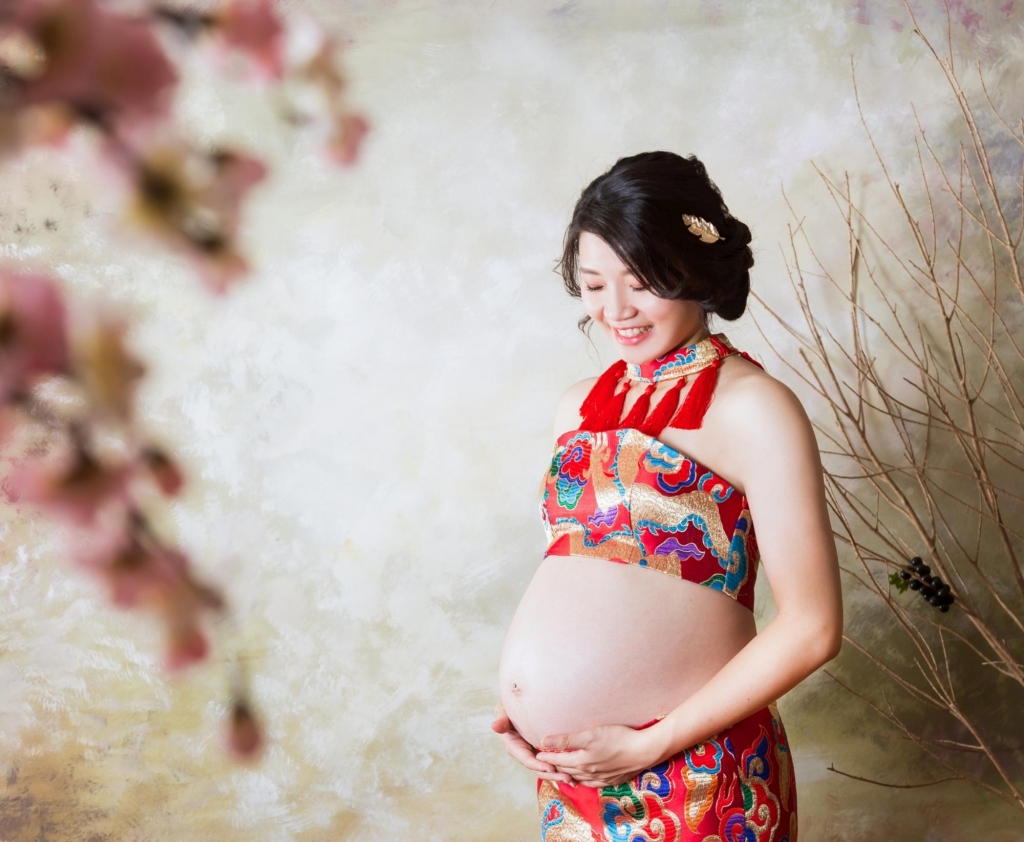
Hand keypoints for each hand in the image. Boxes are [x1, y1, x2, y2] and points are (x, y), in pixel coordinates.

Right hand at [491, 700, 575, 784]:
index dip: (538, 765)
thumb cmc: (510, 706)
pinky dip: (562, 767)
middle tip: (568, 778)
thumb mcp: (505, 711)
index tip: (550, 768)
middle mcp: (524, 752)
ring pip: (546, 767)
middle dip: (552, 774)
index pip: (526, 759)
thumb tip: (494, 726)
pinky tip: (575, 773)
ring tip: (573, 779)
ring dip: (558, 774)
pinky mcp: (543, 750)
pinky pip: (552, 760)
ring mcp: (534, 753)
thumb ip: (502, 719)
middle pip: (538, 767)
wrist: (519, 703)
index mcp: (514, 746)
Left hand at [534, 723, 663, 787]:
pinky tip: (583, 778)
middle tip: (545, 760)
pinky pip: (592, 783)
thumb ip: (566, 740)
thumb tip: (544, 741)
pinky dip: (583, 780)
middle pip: (567, 769)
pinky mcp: (612, 779)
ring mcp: (601, 778)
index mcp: (581, 762)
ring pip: (579, 777)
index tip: (536, 752)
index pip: (558, 760)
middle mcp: (589, 773)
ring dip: (567, 773)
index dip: (546, 756)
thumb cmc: (617, 738)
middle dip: (554, 765)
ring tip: (560, 769)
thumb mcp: (590, 735)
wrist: (643, 751)